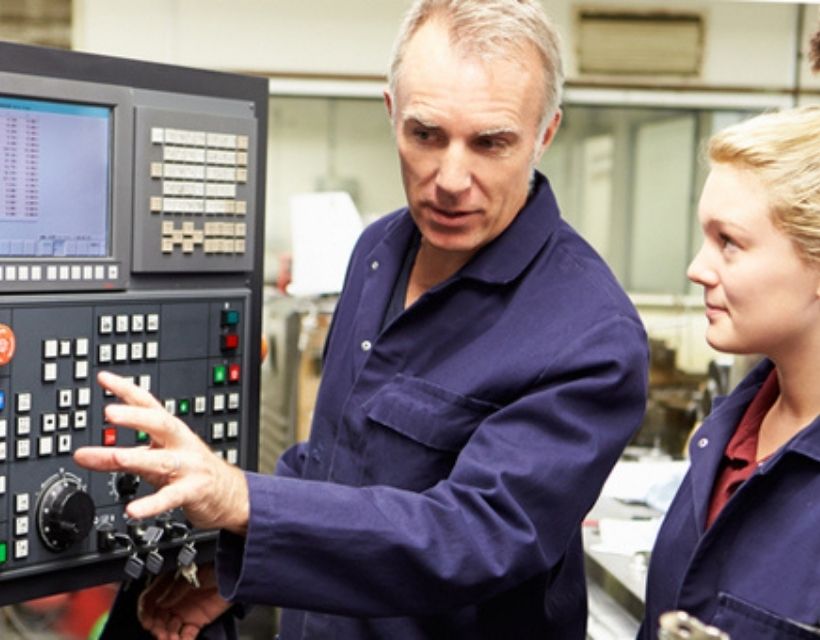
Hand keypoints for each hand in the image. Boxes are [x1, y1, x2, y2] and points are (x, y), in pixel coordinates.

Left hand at [73, 371, 248, 533]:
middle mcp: (180, 444)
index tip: (104, 378)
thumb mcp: (150, 460)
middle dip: (136, 417)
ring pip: (163, 460)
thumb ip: (113, 457)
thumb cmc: (187, 470)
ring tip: (116, 458)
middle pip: (160, 424)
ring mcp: (188, 467)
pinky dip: (151, 504)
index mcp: (170, 431)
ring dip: (139, 458)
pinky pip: (170, 497)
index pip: (148, 403)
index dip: (127, 389)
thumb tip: (80, 456)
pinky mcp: (192, 491)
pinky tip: (133, 510)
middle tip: (110, 412)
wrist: (226, 492)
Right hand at [138, 563, 231, 639]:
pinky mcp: (197, 621)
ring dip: (167, 636)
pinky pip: (186, 635)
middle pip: (157, 619)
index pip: (150, 601)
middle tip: (159, 632)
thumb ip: (175, 589)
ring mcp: (185, 612)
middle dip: (155, 627)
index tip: (146, 621)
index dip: (145, 612)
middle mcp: (173, 600)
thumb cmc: (213, 564)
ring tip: (169, 639)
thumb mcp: (190, 574)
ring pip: (169, 629)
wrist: (235, 570)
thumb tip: (161, 603)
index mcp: (167, 586)